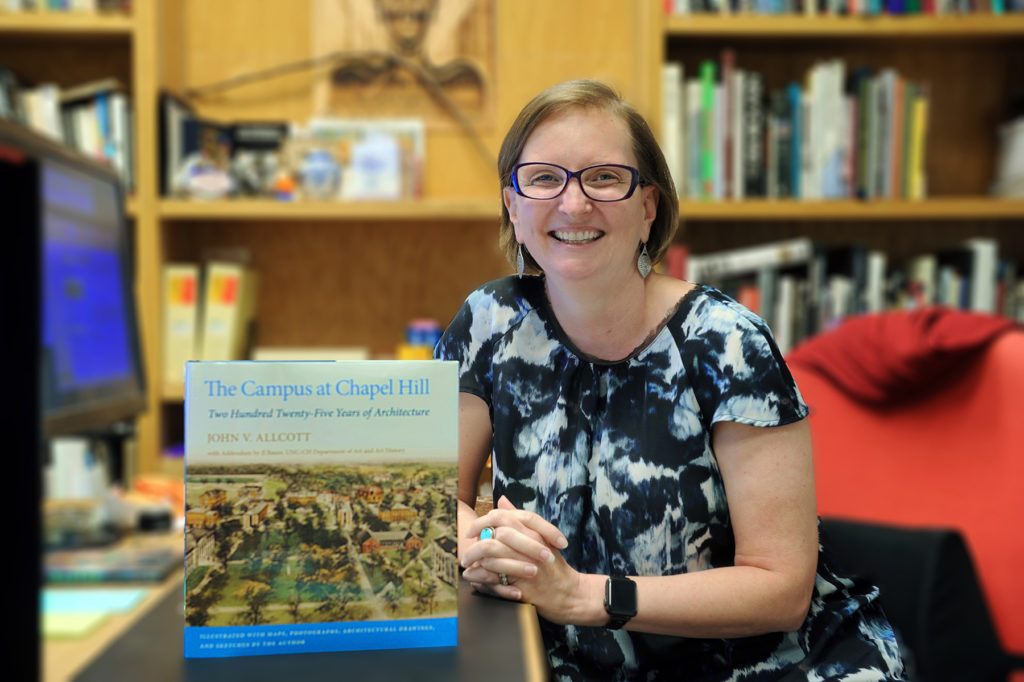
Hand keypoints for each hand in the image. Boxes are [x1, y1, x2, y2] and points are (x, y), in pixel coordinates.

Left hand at [463, 498, 598, 626]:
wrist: (571, 594)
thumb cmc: (555, 567)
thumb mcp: (540, 538)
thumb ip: (519, 518)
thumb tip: (502, 499)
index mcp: (532, 531)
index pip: (501, 517)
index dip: (481, 522)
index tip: (471, 532)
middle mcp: (530, 544)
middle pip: (493, 534)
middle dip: (473, 545)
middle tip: (465, 555)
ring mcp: (527, 564)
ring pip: (491, 556)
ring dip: (475, 563)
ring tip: (467, 569)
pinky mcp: (524, 585)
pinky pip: (495, 580)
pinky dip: (481, 580)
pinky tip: (475, 582)